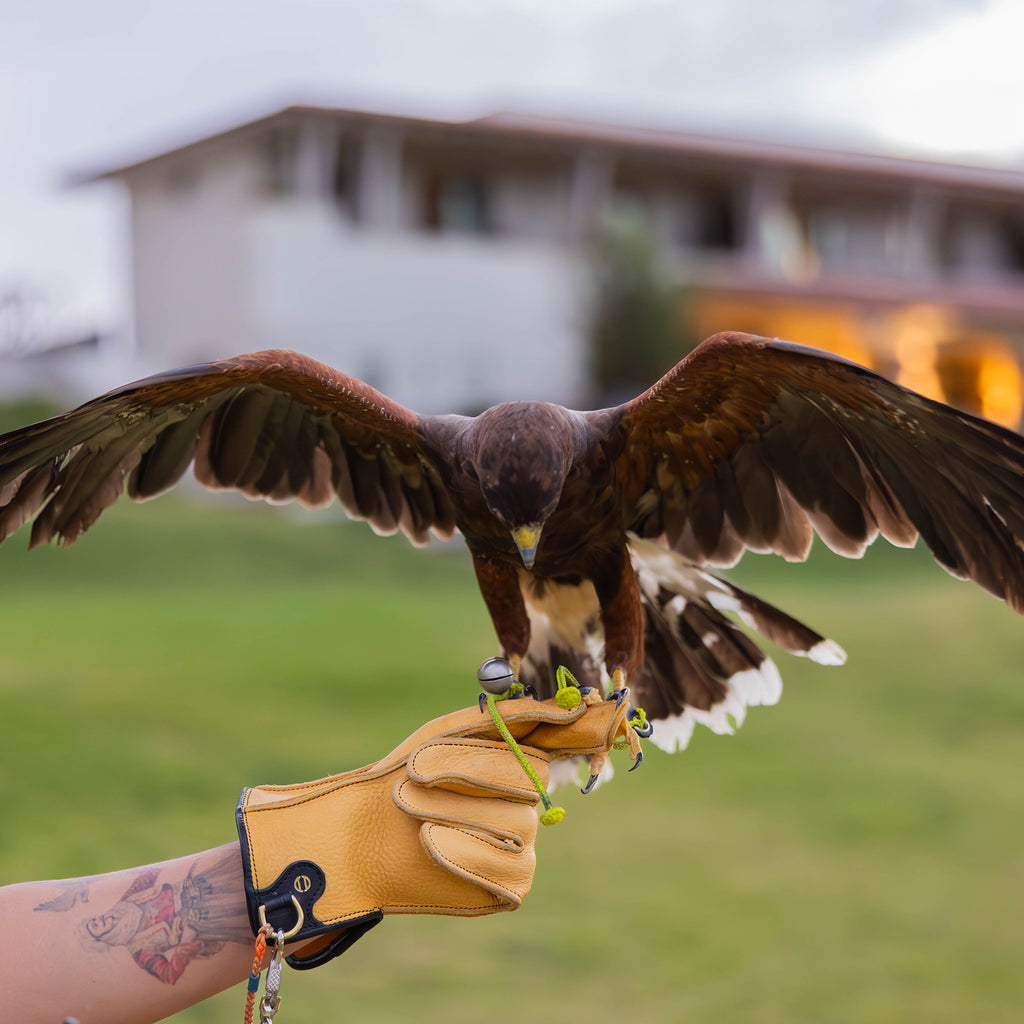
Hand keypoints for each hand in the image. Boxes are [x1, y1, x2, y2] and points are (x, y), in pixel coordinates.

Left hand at [237, 696, 630, 966]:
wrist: (355, 837)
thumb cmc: (400, 776)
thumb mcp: (447, 732)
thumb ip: (510, 719)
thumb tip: (569, 703)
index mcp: (520, 754)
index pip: (572, 739)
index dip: (587, 727)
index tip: (598, 712)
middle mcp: (529, 799)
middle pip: (533, 778)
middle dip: (470, 770)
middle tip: (417, 771)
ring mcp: (523, 844)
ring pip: (518, 823)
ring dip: (453, 809)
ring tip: (409, 805)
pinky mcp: (510, 886)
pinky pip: (510, 868)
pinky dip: (464, 852)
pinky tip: (429, 841)